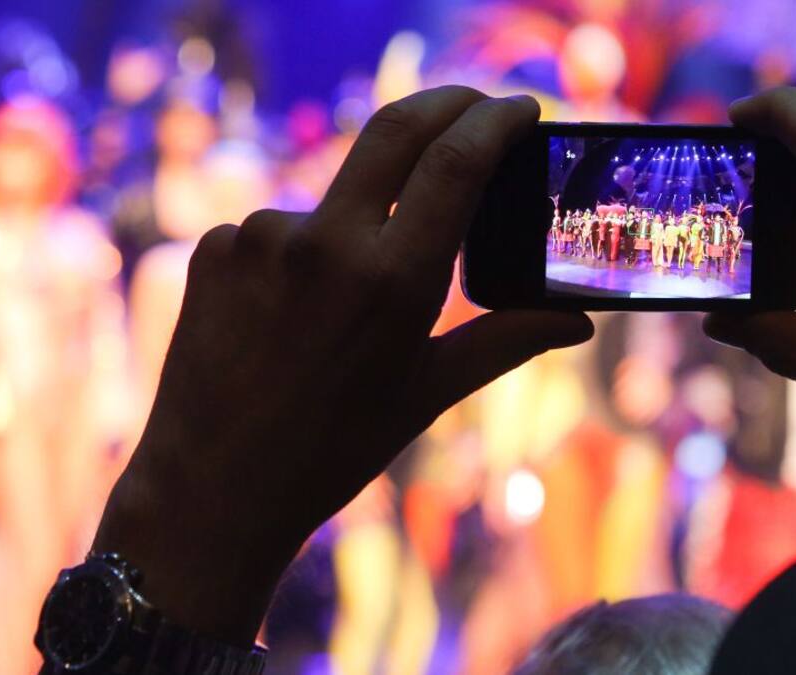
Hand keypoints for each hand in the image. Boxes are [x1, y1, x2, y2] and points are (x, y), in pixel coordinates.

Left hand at [92, 87, 592, 644]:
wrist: (215, 487)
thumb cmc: (335, 449)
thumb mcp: (429, 393)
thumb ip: (509, 340)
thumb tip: (580, 322)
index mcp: (391, 281)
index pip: (455, 162)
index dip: (496, 121)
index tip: (522, 107)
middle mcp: (323, 243)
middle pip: (396, 129)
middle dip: (447, 104)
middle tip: (477, 107)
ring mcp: (261, 237)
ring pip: (337, 197)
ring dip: (358, 223)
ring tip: (342, 310)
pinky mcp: (215, 245)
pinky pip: (281, 228)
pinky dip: (303, 254)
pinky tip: (292, 315)